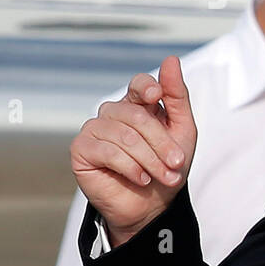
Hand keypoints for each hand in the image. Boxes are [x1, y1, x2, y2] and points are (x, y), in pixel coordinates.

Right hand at [71, 56, 196, 245]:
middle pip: (137, 115)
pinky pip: (108, 151)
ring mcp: (95, 130)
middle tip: (177, 164)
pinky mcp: (82, 150)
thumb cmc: (168, 166)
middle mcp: (113, 113)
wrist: (153, 205)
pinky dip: (130, 167)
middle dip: (162, 143)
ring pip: (124, 135)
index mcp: (138, 105)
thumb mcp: (182, 131)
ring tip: (163, 176)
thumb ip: (177, 96)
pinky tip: (140, 178)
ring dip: (150, 159)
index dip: (147, 87)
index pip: (139, 84)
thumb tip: (171, 60)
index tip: (157, 96)